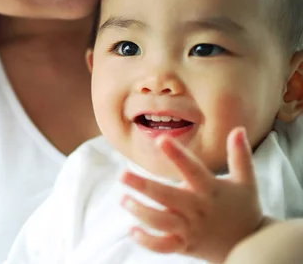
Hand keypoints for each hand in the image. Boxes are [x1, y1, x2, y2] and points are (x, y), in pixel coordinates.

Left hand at [119, 127, 265, 262]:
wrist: (251, 245)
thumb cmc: (245, 208)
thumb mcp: (246, 181)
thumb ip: (240, 155)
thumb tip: (238, 129)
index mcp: (210, 190)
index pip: (192, 169)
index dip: (176, 154)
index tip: (161, 139)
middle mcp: (197, 209)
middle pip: (166, 196)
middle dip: (143, 186)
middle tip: (122, 175)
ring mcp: (190, 229)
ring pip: (160, 222)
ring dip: (140, 212)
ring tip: (124, 199)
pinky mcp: (185, 245)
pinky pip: (163, 246)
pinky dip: (147, 241)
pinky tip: (132, 231)